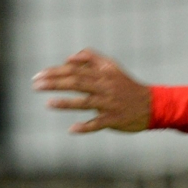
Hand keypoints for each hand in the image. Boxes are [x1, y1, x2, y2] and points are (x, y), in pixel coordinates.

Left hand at [33, 49, 152, 132]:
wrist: (152, 104)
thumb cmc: (126, 86)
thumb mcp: (111, 67)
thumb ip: (91, 58)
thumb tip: (68, 59)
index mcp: (103, 73)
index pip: (75, 70)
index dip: (55, 71)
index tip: (39, 75)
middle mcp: (105, 87)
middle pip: (77, 82)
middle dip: (55, 83)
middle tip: (36, 85)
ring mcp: (110, 104)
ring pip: (85, 102)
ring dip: (66, 103)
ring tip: (49, 104)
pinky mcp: (114, 119)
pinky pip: (98, 124)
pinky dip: (85, 127)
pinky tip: (72, 129)